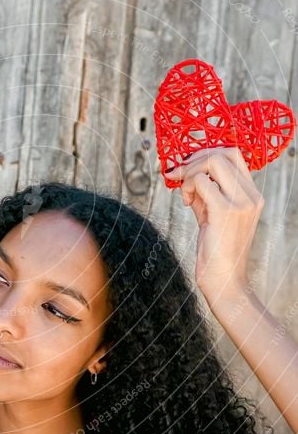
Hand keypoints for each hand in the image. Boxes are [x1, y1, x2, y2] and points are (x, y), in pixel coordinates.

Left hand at [165, 146, 264, 302]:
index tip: (188, 166)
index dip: (207, 153)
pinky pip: (201, 181)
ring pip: (212, 162)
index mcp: (252, 194)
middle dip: (195, 159)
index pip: (234, 155)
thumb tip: (185, 172)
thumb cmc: (216, 250)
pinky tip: (186, 203)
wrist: (225, 280)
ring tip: (186, 195)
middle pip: (224, 153)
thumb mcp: (212, 214)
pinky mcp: (225, 211)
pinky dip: (187, 187)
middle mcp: (251, 195)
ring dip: (190, 174)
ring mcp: (241, 202)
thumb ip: (204, 192)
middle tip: (180, 175)